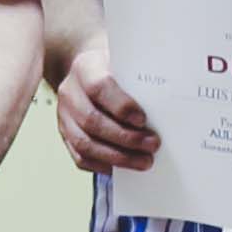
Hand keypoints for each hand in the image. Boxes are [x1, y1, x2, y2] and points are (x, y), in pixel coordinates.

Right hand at [48, 28, 160, 174]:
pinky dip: (102, 165)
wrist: (89, 71)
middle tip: (152, 145)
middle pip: (92, 120)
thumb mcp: (126, 63)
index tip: (143, 120)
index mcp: (85, 68)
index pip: (99, 87)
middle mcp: (70, 92)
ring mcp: (64, 115)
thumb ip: (139, 78)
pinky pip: (80, 156)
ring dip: (117, 156)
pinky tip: (123, 167)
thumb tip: (167, 104)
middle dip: (125, 138)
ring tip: (143, 161)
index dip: (121, 106)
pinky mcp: (65, 134)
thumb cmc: (116, 68)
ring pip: (85, 143)